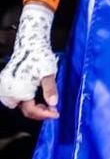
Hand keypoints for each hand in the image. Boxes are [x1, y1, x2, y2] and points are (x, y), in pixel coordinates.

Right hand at [0, 4, 59, 119]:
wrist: (30, 44)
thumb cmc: (40, 57)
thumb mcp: (49, 74)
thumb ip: (50, 89)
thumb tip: (54, 102)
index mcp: (18, 91)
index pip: (31, 111)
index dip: (44, 114)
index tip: (55, 113)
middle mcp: (8, 92)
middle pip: (24, 109)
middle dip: (38, 111)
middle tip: (52, 109)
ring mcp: (5, 87)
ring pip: (18, 104)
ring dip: (30, 105)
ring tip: (43, 102)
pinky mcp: (5, 83)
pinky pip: (14, 96)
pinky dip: (24, 98)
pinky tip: (33, 94)